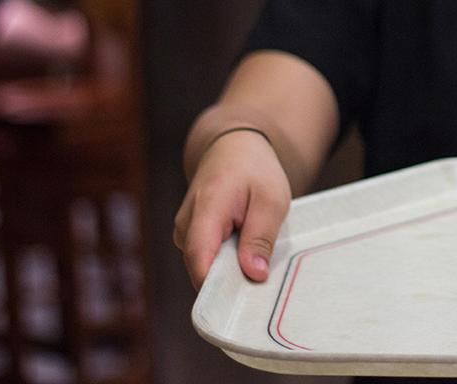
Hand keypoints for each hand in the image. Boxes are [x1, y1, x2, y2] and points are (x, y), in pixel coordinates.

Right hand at [173, 129, 291, 289]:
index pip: (199, 256)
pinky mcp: (189, 237)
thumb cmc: (256, 172)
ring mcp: (184, 231)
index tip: (235, 306)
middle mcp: (186, 223)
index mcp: (207, 208)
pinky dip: (226, 263)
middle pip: (202, 267)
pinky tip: (246, 257)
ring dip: (229, 270)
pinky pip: (206, 260)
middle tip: (259, 288)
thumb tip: (253, 275)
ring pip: (205, 266)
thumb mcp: (272, 200)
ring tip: (257, 264)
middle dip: (228, 282)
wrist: (234, 149)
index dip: (213, 286)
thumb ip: (260, 237)